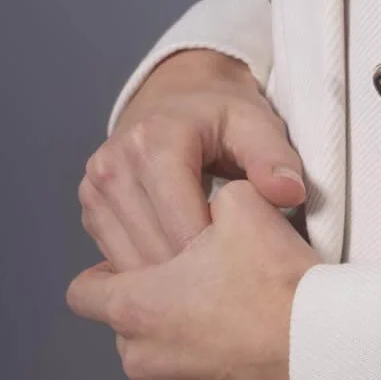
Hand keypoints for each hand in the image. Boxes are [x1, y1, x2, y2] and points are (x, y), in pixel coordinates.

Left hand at [66, 175, 319, 379]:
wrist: (327, 354)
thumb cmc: (277, 284)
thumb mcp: (243, 207)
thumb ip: (209, 200)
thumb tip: (210, 203)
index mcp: (137, 306)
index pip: (83, 293)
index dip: (104, 276)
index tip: (133, 270)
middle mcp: (143, 360)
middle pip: (132, 332)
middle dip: (161, 313)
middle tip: (211, 292)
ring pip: (166, 371)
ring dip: (189, 353)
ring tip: (239, 330)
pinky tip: (252, 366)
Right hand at [78, 49, 307, 271]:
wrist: (180, 93)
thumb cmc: (222, 114)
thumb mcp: (256, 123)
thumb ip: (274, 158)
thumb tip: (289, 193)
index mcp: (155, 143)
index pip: (182, 225)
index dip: (216, 256)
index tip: (246, 270)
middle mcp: (114, 164)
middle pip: (152, 249)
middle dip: (192, 275)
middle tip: (230, 287)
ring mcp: (95, 186)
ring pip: (129, 262)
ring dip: (166, 281)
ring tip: (206, 286)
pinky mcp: (91, 204)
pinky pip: (114, 256)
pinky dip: (146, 270)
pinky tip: (178, 274)